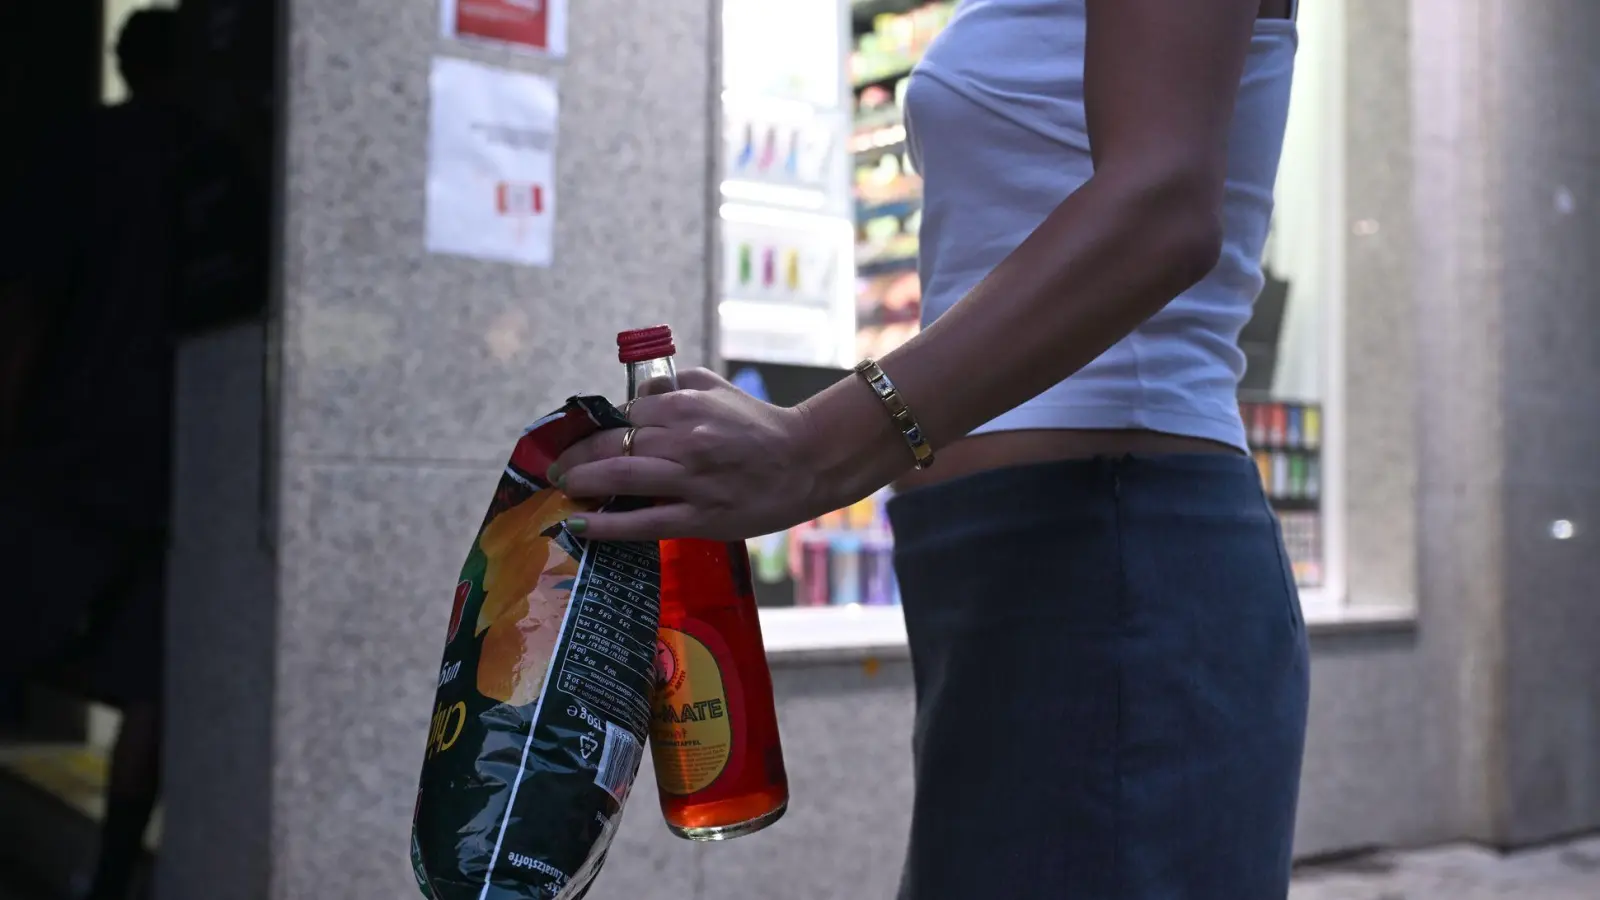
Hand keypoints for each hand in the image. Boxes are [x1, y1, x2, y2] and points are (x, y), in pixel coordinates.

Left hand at [549, 368, 824, 541]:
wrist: (806, 462)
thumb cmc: (758, 425)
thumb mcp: (717, 388)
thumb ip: (673, 383)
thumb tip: (633, 395)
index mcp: (687, 405)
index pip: (622, 416)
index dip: (591, 430)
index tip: (573, 441)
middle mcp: (685, 440)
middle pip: (612, 446)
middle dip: (574, 457)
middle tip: (555, 469)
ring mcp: (692, 481)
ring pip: (621, 478)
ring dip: (581, 483)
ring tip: (563, 490)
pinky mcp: (701, 518)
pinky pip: (643, 523)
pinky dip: (606, 524)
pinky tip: (579, 524)